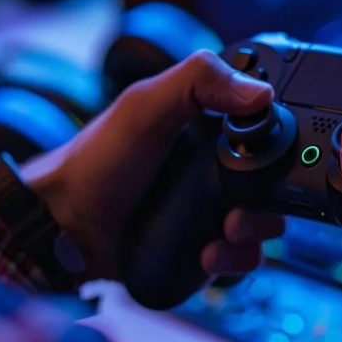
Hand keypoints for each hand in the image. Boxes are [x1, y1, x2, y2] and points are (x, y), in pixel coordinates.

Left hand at [22, 51, 285, 280]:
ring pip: (262, 223)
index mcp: (205, 125)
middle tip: (243, 208)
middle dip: (269, 200)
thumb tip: (261, 93)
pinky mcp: (200, 247)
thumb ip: (200, 81)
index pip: (264, 129)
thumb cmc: (95, 161)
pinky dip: (234, 260)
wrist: (63, 230)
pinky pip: (239, 257)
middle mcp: (211, 168)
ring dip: (255, 232)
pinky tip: (210, 256)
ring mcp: (207, 210)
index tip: (275, 155)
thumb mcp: (146, 105)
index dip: (278, 141)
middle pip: (272, 183)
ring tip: (228, 232)